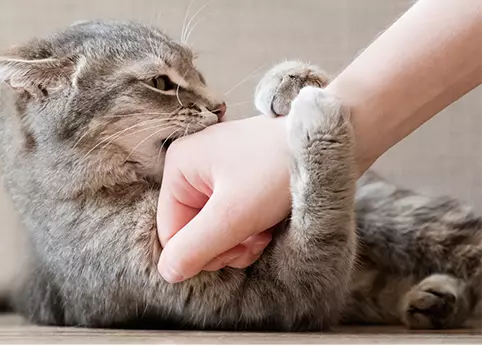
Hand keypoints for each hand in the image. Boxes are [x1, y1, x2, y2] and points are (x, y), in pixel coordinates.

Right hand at [157, 115, 292, 282]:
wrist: (326, 143)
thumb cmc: (280, 168)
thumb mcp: (233, 215)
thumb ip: (195, 247)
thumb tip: (167, 272)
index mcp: (178, 167)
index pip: (170, 232)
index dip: (200, 253)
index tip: (236, 251)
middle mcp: (191, 166)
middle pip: (191, 231)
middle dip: (223, 246)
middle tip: (253, 241)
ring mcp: (214, 171)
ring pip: (211, 228)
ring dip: (238, 241)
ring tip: (263, 231)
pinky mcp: (236, 178)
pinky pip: (228, 217)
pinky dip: (248, 228)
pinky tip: (267, 224)